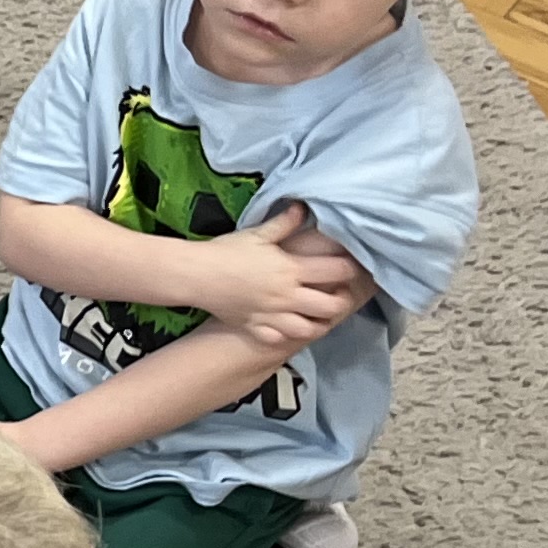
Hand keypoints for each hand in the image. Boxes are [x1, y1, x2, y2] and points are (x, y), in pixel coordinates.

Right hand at [190, 205, 363, 354]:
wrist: (196, 275)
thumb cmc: (226, 251)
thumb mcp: (257, 234)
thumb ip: (284, 223)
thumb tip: (303, 208)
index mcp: (291, 269)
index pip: (337, 271)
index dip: (351, 268)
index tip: (351, 266)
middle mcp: (287, 296)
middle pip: (331, 306)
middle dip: (340, 300)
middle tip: (337, 293)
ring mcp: (272, 315)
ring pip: (309, 328)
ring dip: (317, 322)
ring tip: (316, 313)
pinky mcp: (255, 327)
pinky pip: (279, 339)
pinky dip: (287, 335)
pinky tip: (287, 326)